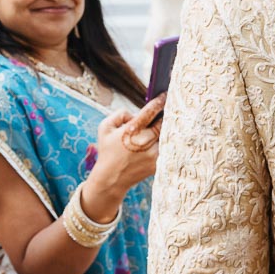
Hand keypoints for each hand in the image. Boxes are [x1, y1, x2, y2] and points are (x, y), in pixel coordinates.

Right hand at [86, 97, 164, 213]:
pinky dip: (165, 143)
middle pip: (163, 122)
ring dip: (165, 130)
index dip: (159, 102)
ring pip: (165, 136)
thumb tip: (136, 114)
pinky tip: (164, 139)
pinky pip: (165, 148)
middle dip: (165, 115)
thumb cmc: (107, 150)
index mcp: (131, 130)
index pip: (150, 111)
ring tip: (167, 124)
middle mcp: (144, 141)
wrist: (112, 178)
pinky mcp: (157, 164)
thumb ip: (120, 114)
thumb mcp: (105, 127)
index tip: (164, 95)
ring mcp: (152, 154)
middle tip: (169, 108)